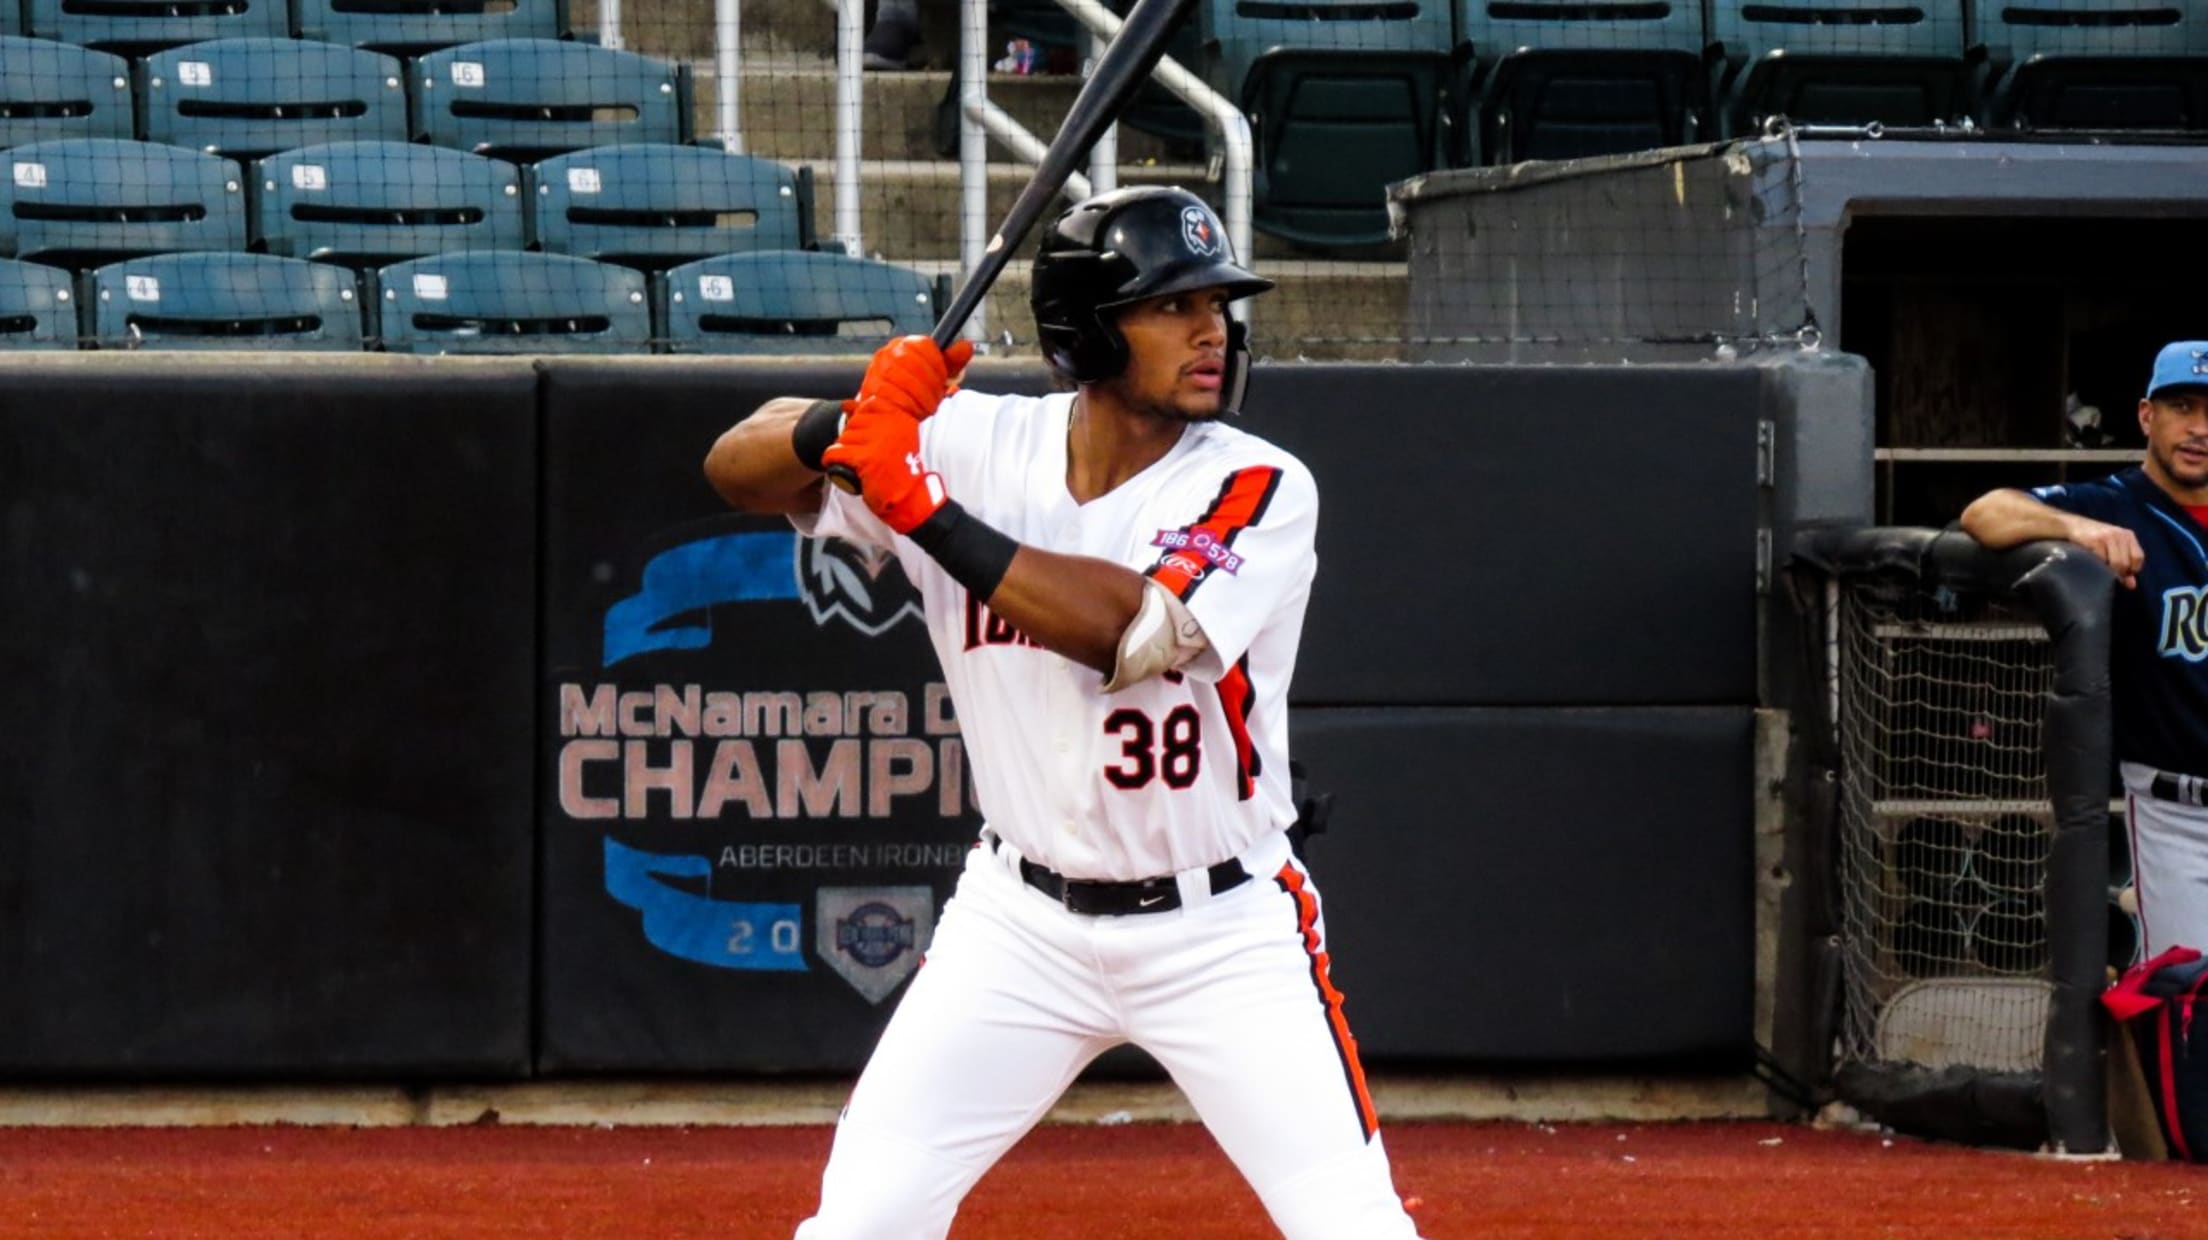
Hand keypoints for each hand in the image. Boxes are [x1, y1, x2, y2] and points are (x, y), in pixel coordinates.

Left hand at [821, 403, 948, 534]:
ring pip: (843, 438)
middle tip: (865, 456)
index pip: (865, 408)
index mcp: (896, 415)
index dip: (861, 424)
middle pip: (852, 424)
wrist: (909, 496)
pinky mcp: (866, 457)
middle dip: (853, 440)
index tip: (867, 437)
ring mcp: (876, 440)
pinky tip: (838, 465)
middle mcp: (887, 424)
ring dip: (845, 451)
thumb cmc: (902, 468)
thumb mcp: (895, 436)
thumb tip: (845, 405)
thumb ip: (874, 419)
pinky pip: (836, 452)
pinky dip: (832, 460)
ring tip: (860, 464)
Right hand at [855, 335, 974, 422]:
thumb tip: (966, 346)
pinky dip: (912, 408)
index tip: (943, 378)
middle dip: (932, 384)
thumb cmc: (912, 391)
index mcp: (901, 345)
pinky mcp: (873, 394)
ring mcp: (877, 373)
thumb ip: (951, 361)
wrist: (885, 414)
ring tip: (926, 406)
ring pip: (910, 382)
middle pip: (918, 364)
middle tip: (936, 396)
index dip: (939, 364)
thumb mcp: (935, 375)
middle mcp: (886, 355)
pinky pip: (899, 399)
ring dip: (924, 398)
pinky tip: (914, 412)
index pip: (926, 346)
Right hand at [2062, 513, 2144, 588]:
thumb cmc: (2095, 539)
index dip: (2131, 569)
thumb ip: (2125, 563)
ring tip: (2101, 570)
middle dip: (2118, 573)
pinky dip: (2097, 566)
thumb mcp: (2113, 547)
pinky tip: (2092, 564)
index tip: (2122, 573)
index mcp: (2128, 535)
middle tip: (2109, 575)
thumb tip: (2131, 585)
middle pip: (2126, 563)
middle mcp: (2120, 534)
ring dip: (2108, 571)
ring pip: (2116, 563)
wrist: (2073, 525)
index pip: (2138, 557)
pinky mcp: (2094, 540)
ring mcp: (2107, 537)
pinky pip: (2101, 560)